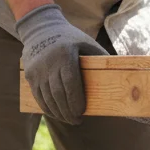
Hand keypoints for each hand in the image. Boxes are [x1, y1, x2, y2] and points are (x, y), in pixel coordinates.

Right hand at [17, 4, 107, 123]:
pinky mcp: (29, 74)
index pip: (71, 82)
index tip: (82, 112)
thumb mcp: (87, 43)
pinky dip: (47, 108)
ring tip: (69, 120)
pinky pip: (38, 96)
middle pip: (58, 93)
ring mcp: (37, 69)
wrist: (41, 28)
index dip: (76, 100)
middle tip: (77, 121)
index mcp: (65, 54)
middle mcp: (49, 62)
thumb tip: (120, 75)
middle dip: (68, 111)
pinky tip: (56, 114)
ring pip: (47, 97)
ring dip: (58, 112)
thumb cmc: (71, 38)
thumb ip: (101, 57)